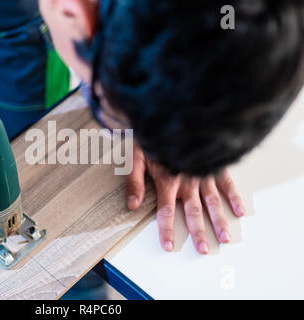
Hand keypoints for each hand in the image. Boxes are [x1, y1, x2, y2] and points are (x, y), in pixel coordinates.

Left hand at [126, 144, 244, 253]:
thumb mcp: (134, 157)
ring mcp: (202, 173)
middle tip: (203, 250)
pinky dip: (233, 196)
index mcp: (167, 180)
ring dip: (218, 221)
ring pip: (212, 201)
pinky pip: (226, 182)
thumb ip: (134, 182)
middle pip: (192, 211)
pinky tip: (239, 211)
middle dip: (198, 233)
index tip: (169, 246)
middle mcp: (186, 180)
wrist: (168, 114)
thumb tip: (132, 205)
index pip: (165, 211)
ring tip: (225, 238)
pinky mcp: (213, 164)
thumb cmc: (150, 135)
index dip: (166, 230)